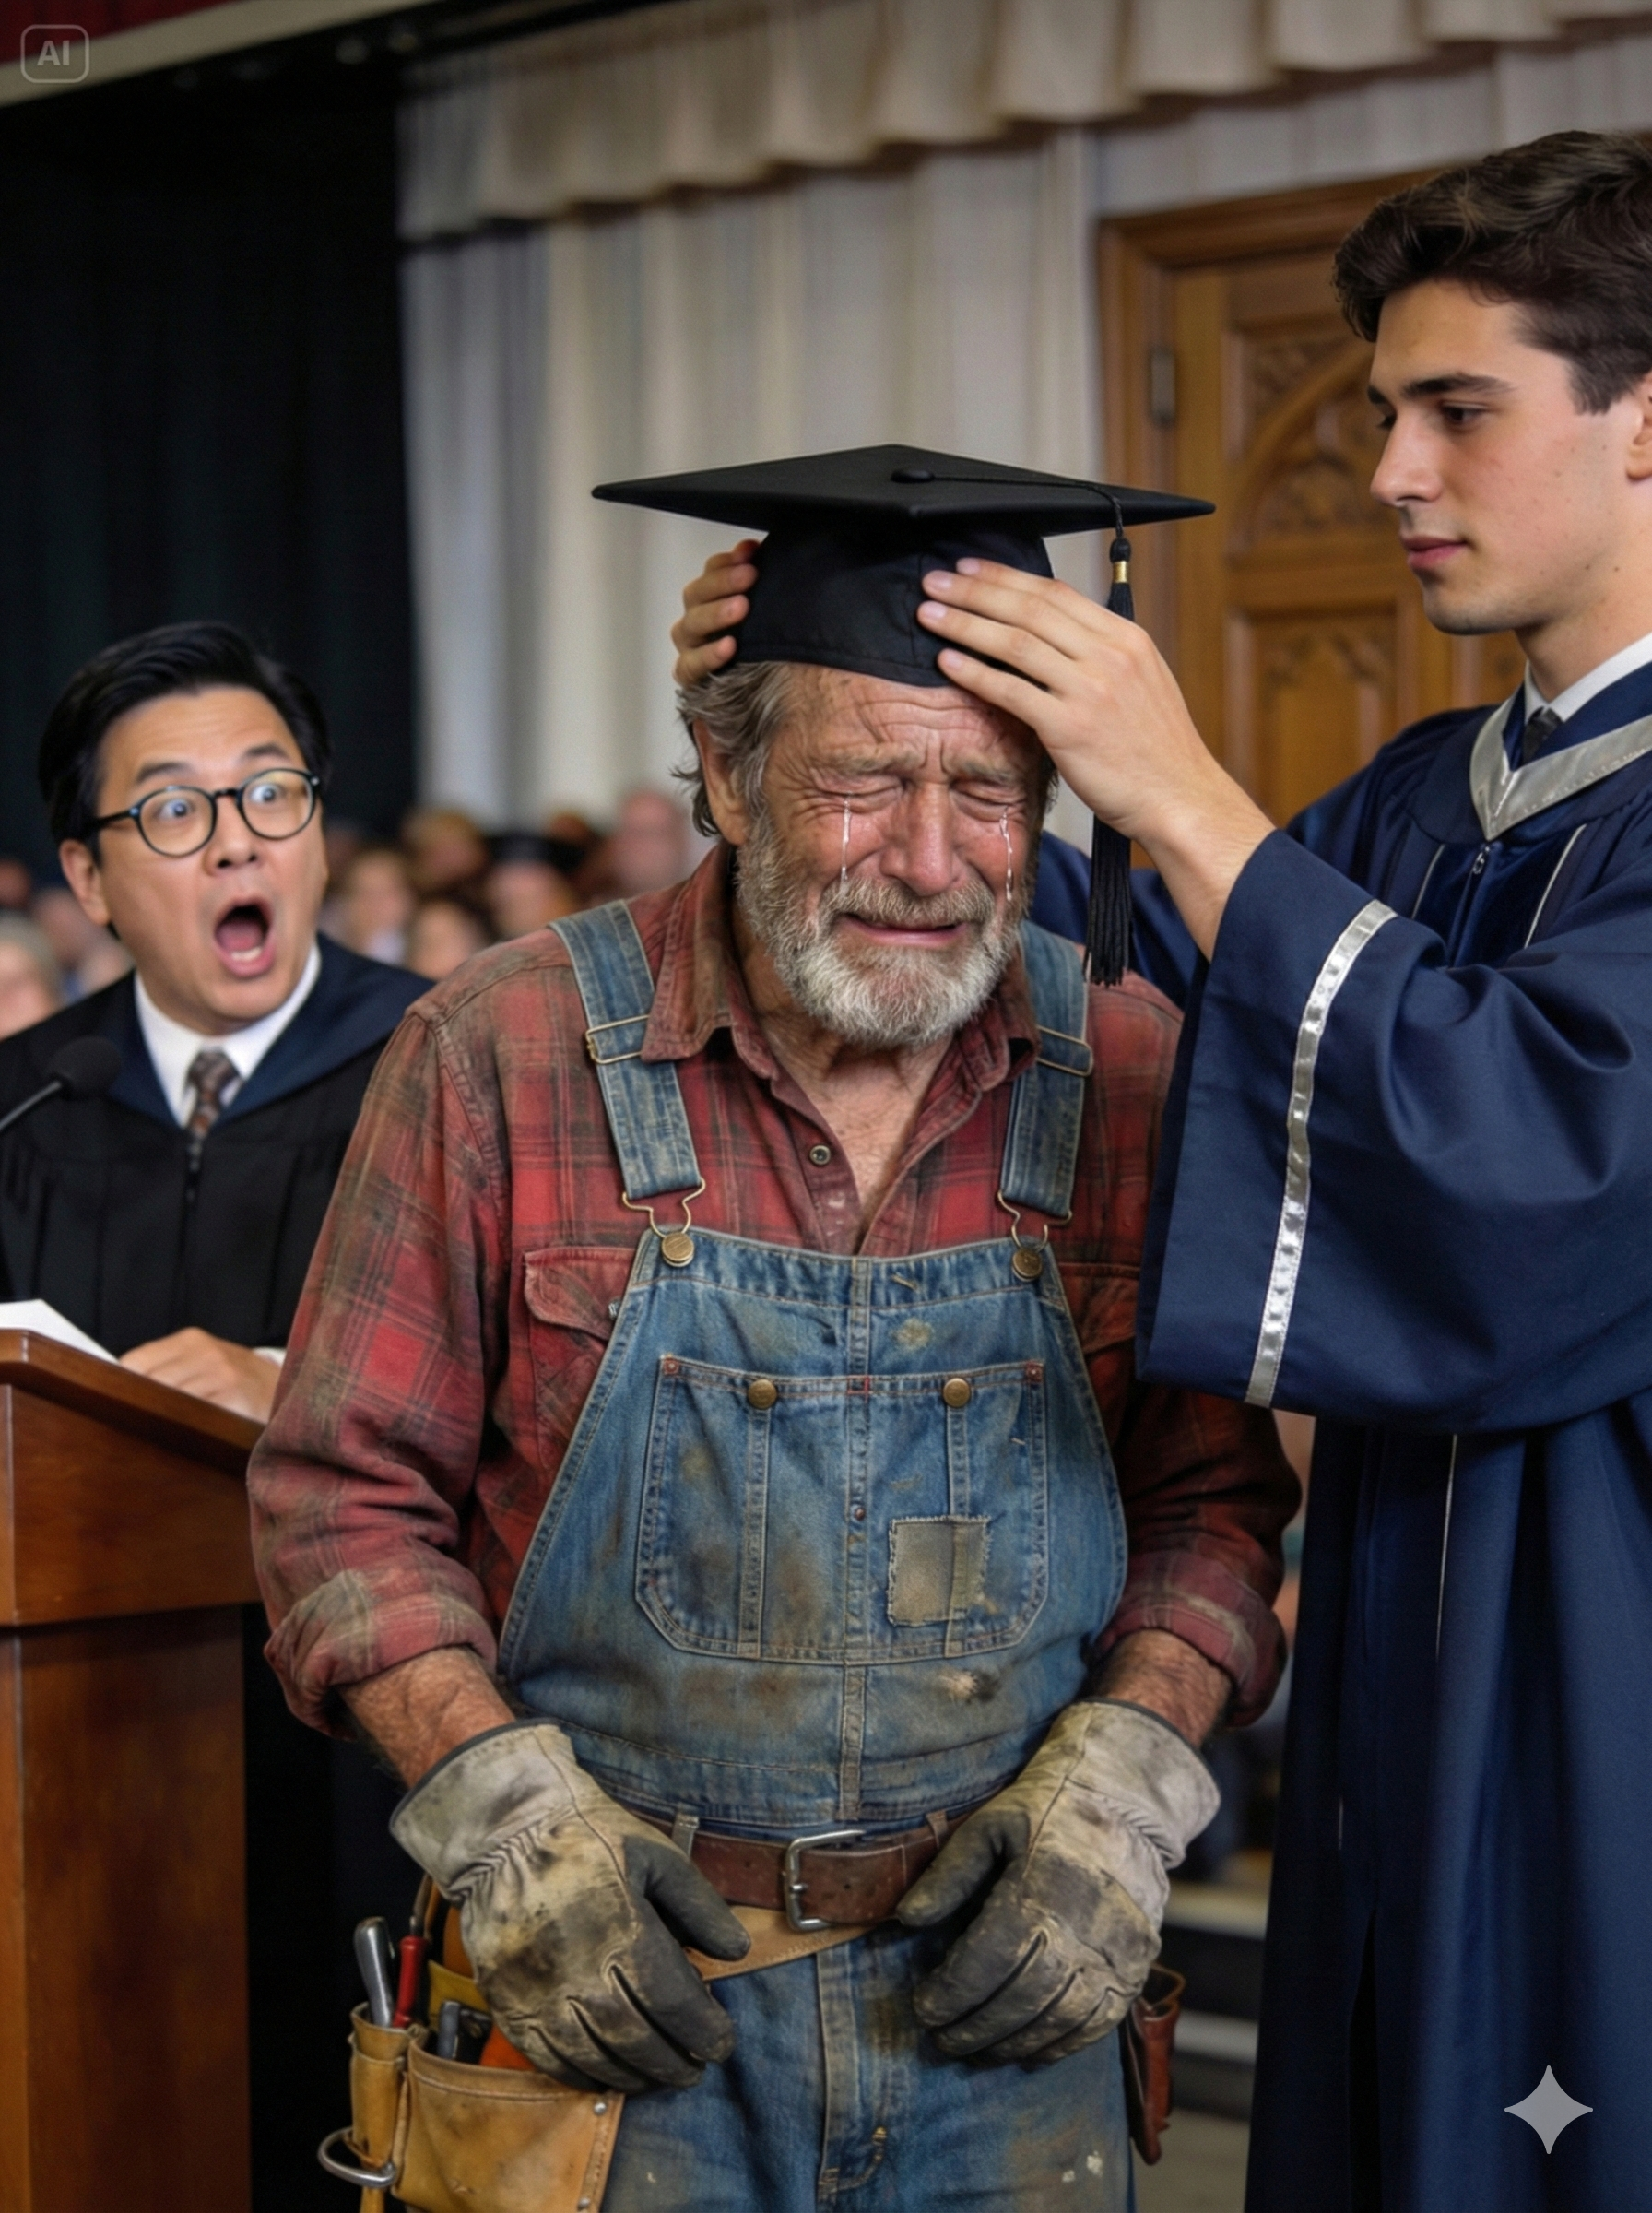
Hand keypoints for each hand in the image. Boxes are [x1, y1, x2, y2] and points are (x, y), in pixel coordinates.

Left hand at [120, 1327, 278, 1420]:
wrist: (296, 1385)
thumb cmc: (239, 1381)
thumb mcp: (206, 1363)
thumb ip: (168, 1369)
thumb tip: (118, 1390)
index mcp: (191, 1340)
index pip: (134, 1362)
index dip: (123, 1387)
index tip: (121, 1405)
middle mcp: (205, 1351)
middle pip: (147, 1384)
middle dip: (139, 1407)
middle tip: (138, 1426)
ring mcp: (221, 1373)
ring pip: (167, 1402)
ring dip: (160, 1421)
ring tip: (165, 1433)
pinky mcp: (234, 1396)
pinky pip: (193, 1417)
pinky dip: (186, 1429)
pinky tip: (192, 1434)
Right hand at [391, 1721, 750, 2090]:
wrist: (505, 1831)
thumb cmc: (589, 1836)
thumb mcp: (657, 1854)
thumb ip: (700, 1905)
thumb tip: (737, 1952)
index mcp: (623, 1930)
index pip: (673, 2003)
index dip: (703, 2031)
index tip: (721, 2044)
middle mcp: (579, 1971)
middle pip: (636, 2040)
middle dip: (673, 2063)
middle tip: (694, 2070)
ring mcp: (538, 1993)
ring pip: (593, 2057)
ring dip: (632, 2075)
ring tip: (656, 2076)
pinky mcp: (507, 2003)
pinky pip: (546, 2058)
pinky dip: (581, 2076)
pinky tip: (604, 2074)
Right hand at [671, 541, 759, 686]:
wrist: (762, 694)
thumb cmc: (762, 644)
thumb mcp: (766, 608)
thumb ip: (757, 577)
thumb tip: (753, 548)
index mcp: (713, 598)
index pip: (711, 571)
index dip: (727, 560)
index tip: (751, 553)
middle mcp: (697, 619)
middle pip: (696, 593)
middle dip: (723, 582)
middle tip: (749, 577)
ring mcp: (690, 647)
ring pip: (690, 625)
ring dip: (716, 613)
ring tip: (741, 608)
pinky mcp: (690, 676)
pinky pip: (690, 665)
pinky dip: (709, 655)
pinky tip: (729, 647)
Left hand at [897, 1701, 1217, 2065]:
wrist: (1124, 1805)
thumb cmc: (1046, 1811)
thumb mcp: (988, 1825)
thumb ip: (948, 1875)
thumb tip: (906, 1920)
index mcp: (1039, 1887)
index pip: (987, 1960)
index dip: (952, 1993)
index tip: (923, 2010)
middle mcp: (1082, 1927)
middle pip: (1020, 1998)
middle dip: (975, 2027)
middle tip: (942, 2040)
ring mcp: (1115, 1952)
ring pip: (1058, 2018)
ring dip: (1012, 2043)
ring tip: (977, 2051)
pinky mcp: (1136, 1967)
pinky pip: (1098, 2022)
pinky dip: (1060, 2045)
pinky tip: (1029, 2052)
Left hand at [916, 561, 1273, 955]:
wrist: (1180, 798)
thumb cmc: (1156, 750)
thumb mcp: (1142, 684)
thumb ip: (1102, 656)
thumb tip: (1056, 636)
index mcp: (1126, 638)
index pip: (1056, 592)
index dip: (1006, 576)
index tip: (971, 568)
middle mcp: (1109, 655)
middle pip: (1029, 608)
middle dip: (975, 590)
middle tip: (935, 580)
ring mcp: (1090, 690)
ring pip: (1015, 642)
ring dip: (965, 623)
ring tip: (929, 613)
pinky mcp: (1070, 728)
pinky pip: (1012, 691)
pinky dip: (974, 672)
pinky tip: (946, 661)